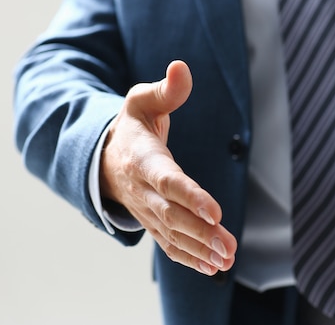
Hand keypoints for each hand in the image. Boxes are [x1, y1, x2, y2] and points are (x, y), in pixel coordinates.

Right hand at [100, 60, 236, 274]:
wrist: (105, 158)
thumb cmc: (131, 127)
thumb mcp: (141, 101)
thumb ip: (165, 90)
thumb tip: (181, 67)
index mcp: (142, 159)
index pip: (167, 180)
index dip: (190, 196)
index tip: (214, 211)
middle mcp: (143, 190)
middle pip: (172, 215)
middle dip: (200, 232)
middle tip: (229, 246)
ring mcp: (146, 210)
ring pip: (172, 234)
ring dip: (200, 249)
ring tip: (227, 259)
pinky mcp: (153, 222)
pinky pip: (169, 244)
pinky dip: (189, 258)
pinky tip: (213, 267)